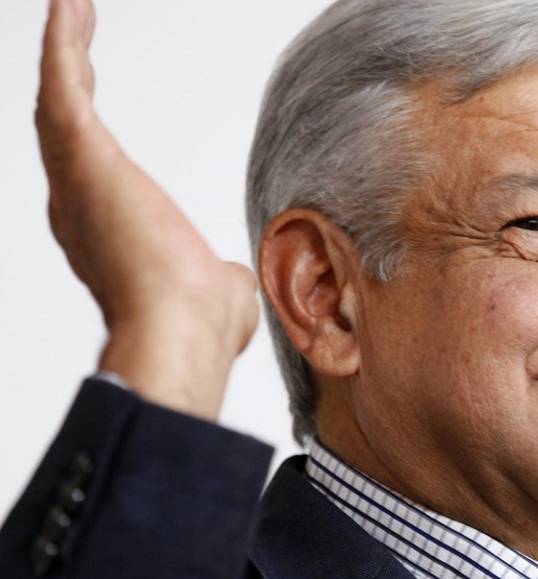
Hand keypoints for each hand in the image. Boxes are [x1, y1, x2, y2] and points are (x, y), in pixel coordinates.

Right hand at [36, 0, 258, 418]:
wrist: (181, 332)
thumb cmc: (200, 326)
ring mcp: (74, 181)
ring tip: (72, 7)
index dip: (87, 130)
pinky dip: (63, 42)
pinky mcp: (84, 156)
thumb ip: (214, 274)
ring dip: (66, 49)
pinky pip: (63, 85)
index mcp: (106, 236)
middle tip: (74, 30)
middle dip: (71, 75)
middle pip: (65, 126)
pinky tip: (70, 6)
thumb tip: (226, 275)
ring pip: (58, 99)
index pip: (91, 169)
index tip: (91, 95)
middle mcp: (76, 207)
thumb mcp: (216, 291)